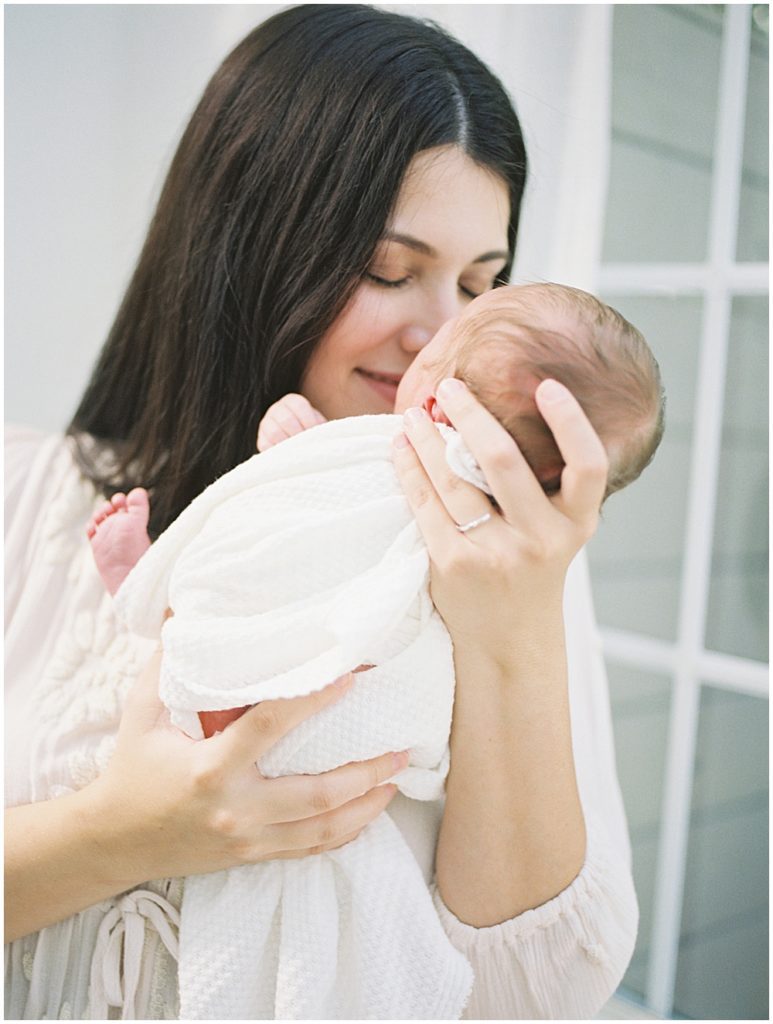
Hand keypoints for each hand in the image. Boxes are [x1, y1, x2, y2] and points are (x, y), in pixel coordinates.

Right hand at [87, 653, 403, 885]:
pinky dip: (344, 833)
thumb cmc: (130, 771)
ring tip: (396, 779)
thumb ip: (166, 666)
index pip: (271, 728)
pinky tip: (367, 814)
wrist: (113, 842)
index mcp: (209, 769)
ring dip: (366, 806)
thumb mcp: (140, 714)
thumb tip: (182, 612)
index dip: (313, 700)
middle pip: (316, 794)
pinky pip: (309, 850)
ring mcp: (247, 839)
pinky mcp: (251, 856)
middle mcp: (235, 809)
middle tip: (400, 749)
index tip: (349, 676)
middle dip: (365, 772)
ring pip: (321, 830)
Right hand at [257, 393, 326, 451]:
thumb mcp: (318, 424)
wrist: (298, 443)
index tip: (315, 433)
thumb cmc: (312, 432)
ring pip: (274, 433)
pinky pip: (266, 446)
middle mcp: (277, 409)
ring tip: (299, 452)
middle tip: (307, 446)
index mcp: (292, 401)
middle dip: (299, 435)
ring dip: (289, 444)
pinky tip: (289, 456)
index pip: (299, 406)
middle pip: (286, 419)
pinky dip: (278, 453)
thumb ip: (320, 427)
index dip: (309, 421)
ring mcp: (266, 424)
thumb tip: (321, 436)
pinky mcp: (261, 440)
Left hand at [391, 377, 607, 653]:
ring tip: (411, 414)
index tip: (548, 385)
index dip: (571, 422)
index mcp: (576, 524)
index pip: (588, 467)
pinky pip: (426, 504)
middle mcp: (542, 539)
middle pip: (503, 461)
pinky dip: (410, 469)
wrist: (509, 639)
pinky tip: (400, 449)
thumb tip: (488, 413)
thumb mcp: (554, 531)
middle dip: (471, 415)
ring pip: (454, 478)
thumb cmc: (529, 570)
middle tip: (450, 387)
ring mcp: (497, 554)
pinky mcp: (455, 565)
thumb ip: (541, 485)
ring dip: (428, 438)